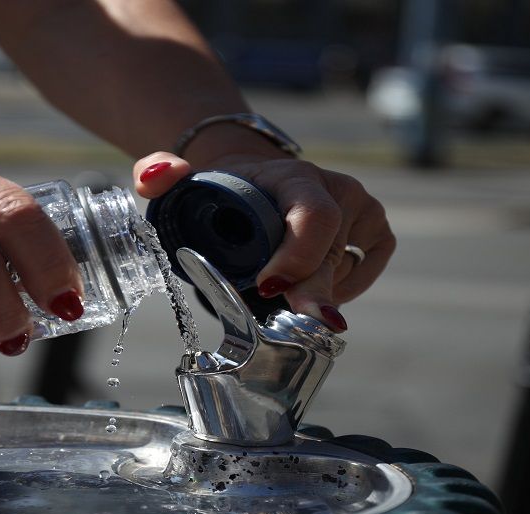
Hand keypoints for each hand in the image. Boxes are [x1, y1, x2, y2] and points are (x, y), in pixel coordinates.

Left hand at [133, 151, 393, 331]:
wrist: (251, 179)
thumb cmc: (218, 189)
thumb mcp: (182, 179)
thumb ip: (159, 172)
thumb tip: (155, 178)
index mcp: (295, 177)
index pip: (314, 218)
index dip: (298, 258)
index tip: (268, 287)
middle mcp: (339, 189)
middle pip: (330, 256)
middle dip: (308, 296)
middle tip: (288, 325)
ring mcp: (363, 209)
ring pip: (345, 270)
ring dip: (314, 291)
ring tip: (277, 293)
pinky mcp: (374, 230)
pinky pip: (364, 270)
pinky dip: (342, 288)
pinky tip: (309, 289)